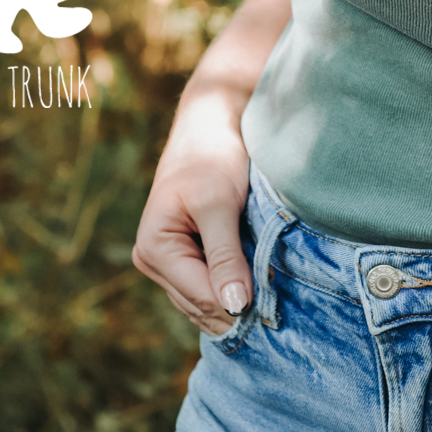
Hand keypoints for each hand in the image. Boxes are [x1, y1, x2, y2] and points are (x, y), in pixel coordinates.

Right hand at [131, 93, 252, 335]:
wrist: (209, 123)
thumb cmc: (212, 156)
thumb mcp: (220, 204)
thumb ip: (225, 256)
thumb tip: (236, 308)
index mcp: (154, 248)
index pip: (200, 296)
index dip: (238, 306)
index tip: (276, 308)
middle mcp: (152, 260)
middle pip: (201, 305)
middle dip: (237, 306)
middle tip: (279, 308)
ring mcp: (166, 261)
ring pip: (205, 301)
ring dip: (235, 299)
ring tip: (271, 296)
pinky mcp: (183, 255)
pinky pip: (208, 287)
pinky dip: (231, 288)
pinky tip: (256, 283)